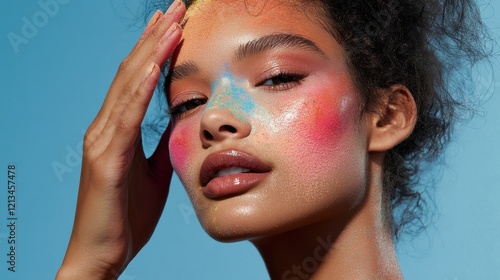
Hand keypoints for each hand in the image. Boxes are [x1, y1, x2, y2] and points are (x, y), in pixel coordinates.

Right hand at [56, 1, 185, 278]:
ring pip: (128, 88)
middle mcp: (103, 128)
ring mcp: (101, 142)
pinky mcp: (104, 161)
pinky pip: (124, 119)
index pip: (138, 80)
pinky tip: (154, 65)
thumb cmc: (126, 217)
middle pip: (132, 73)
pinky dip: (139, 89)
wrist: (103, 256)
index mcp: (116, 131)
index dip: (155, 50)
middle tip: (175, 7)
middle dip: (155, 38)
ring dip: (150, 53)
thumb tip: (178, 121)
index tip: (175, 24)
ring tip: (170, 23)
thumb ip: (159, 144)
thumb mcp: (153, 173)